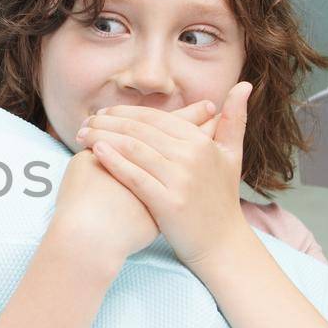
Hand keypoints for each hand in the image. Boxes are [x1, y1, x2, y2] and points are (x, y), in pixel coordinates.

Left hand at [79, 81, 252, 268]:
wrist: (222, 243)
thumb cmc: (221, 198)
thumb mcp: (232, 154)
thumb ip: (235, 119)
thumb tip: (245, 84)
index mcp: (202, 142)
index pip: (156, 119)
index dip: (127, 112)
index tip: (104, 112)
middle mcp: (192, 157)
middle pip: (141, 131)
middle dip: (108, 122)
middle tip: (85, 121)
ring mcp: (180, 180)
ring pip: (134, 149)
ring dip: (103, 137)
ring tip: (82, 134)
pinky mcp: (168, 202)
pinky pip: (134, 176)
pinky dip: (114, 161)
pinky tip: (96, 152)